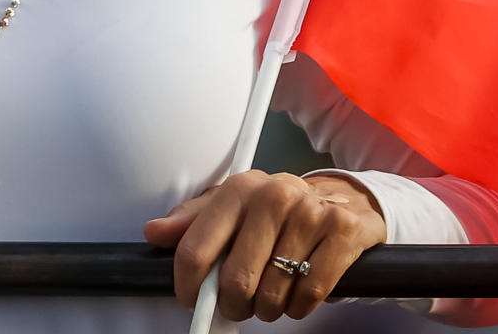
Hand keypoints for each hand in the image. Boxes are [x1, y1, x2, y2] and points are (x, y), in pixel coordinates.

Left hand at [143, 171, 386, 322]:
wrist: (342, 200)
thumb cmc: (277, 211)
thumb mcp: (232, 208)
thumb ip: (192, 222)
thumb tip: (154, 232)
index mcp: (239, 189)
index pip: (195, 250)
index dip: (188, 287)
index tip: (192, 300)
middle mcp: (274, 195)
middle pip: (235, 281)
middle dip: (234, 305)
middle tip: (240, 303)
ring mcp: (310, 212)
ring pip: (272, 293)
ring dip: (269, 308)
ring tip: (272, 294)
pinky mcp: (343, 232)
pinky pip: (309, 294)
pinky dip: (299, 306)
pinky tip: (297, 293)